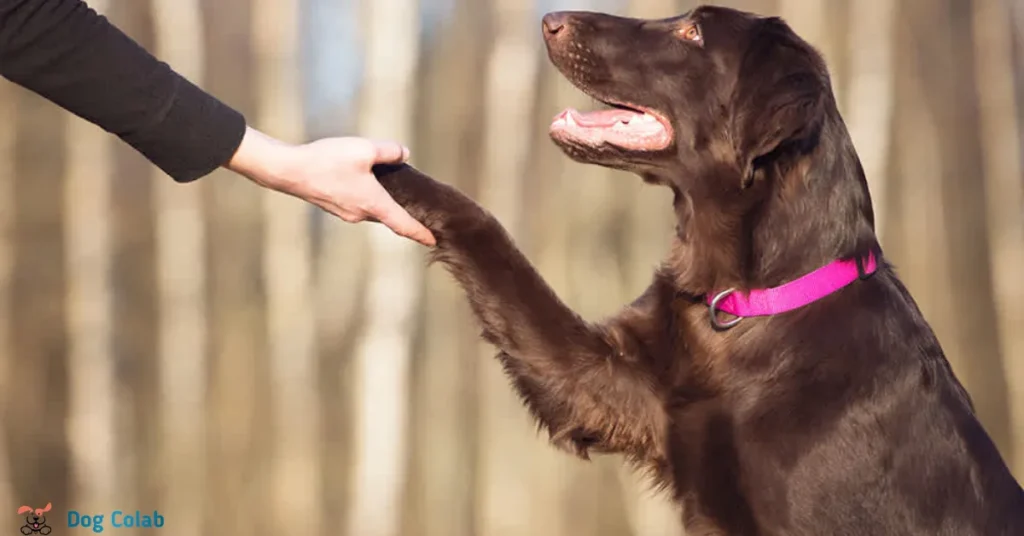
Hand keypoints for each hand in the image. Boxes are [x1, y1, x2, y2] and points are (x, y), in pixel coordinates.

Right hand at [225, 127, 435, 245]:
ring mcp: (346, 212)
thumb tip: (404, 154)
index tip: (434, 241)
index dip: (421, 234)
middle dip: (405, 215)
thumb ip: (389, 151)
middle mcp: (361, 214)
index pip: (404, 225)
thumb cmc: (327, 161)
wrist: (288, 171)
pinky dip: (369, 198)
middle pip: (390, 217)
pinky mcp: (334, 206)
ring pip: (373, 210)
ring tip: (395, 192)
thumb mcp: (364, 149)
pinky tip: (367, 183)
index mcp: (374, 203)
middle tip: (422, 212)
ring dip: (385, 204)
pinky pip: (359, 204)